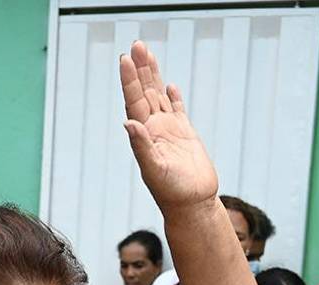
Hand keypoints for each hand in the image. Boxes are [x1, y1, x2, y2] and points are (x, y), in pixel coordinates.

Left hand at [119, 41, 217, 209]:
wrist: (193, 205)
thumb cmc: (172, 193)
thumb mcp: (155, 170)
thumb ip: (142, 147)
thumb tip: (129, 123)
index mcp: (145, 135)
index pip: (134, 102)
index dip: (129, 81)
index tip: (125, 60)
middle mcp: (154, 130)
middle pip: (144, 93)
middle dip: (140, 69)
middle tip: (136, 45)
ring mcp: (170, 131)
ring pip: (159, 96)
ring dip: (153, 76)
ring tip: (147, 53)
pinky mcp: (186, 135)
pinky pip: (178, 110)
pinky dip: (174, 97)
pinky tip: (170, 85)